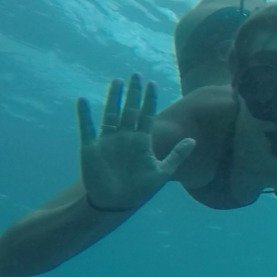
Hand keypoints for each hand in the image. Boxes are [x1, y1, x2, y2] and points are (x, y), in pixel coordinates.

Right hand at [77, 74, 194, 211]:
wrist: (116, 202)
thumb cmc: (139, 188)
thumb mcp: (162, 172)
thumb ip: (177, 155)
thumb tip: (194, 140)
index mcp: (141, 141)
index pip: (146, 115)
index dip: (149, 100)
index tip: (153, 84)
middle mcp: (125, 137)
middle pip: (130, 110)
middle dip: (133, 93)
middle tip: (137, 74)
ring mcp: (107, 141)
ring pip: (111, 114)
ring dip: (113, 98)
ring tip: (117, 82)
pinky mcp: (91, 148)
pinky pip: (87, 128)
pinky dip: (84, 116)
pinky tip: (82, 100)